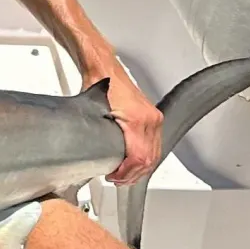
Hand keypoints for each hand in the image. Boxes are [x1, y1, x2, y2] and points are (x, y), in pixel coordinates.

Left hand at [102, 68, 162, 185]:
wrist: (104, 68)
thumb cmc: (98, 84)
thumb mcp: (94, 114)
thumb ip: (98, 138)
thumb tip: (95, 158)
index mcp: (138, 120)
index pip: (139, 158)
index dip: (127, 173)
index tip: (114, 177)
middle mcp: (151, 119)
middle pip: (149, 160)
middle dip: (133, 175)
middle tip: (117, 180)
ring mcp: (154, 118)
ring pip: (155, 154)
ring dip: (141, 169)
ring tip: (124, 175)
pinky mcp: (153, 117)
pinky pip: (156, 144)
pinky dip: (146, 158)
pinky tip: (135, 163)